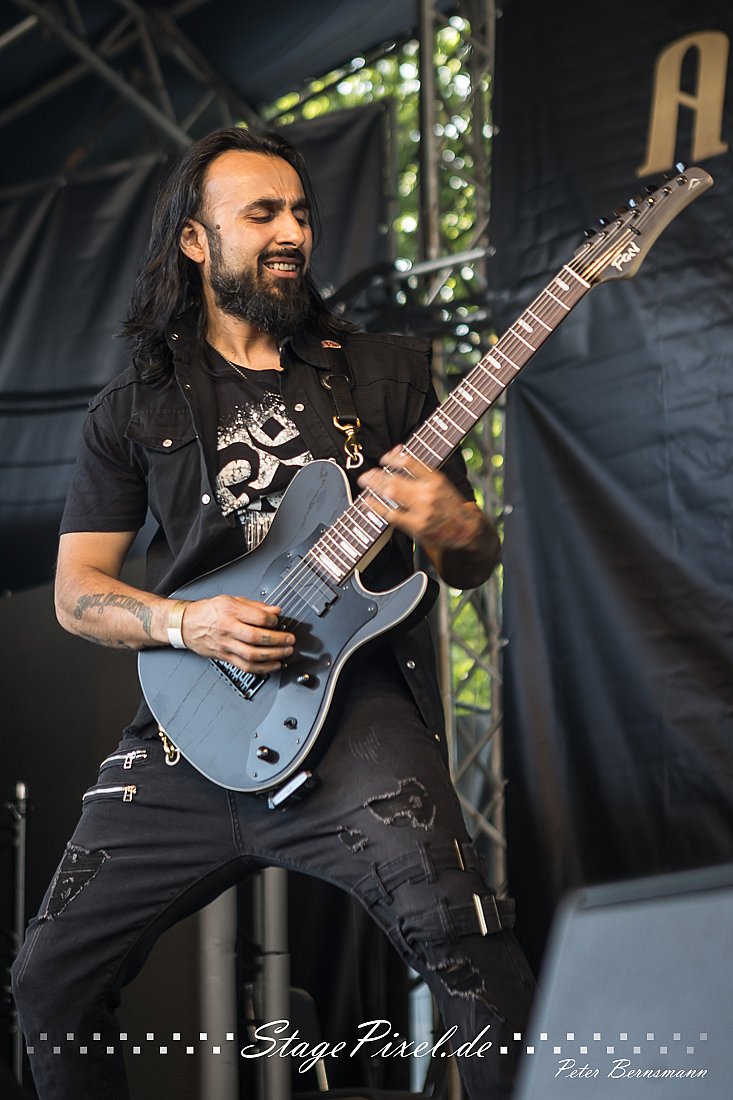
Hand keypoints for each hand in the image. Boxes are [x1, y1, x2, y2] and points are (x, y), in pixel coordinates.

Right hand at [180, 596, 294, 672]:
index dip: (273, 621)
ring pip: (252, 655)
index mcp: (230, 611)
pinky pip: (245, 666)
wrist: (187, 624)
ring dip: (273, 656)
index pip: (257, 618)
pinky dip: (262, 668)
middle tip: (290, 640)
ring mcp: (226, 645)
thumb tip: (275, 611)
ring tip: (286, 652)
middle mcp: (228, 628)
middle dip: (277, 640)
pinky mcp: (225, 657)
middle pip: (256, 638)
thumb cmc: (209, 611)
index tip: (279, 621)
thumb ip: (255, 606)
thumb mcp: (232, 600)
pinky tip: (273, 665)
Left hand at [357, 448, 482, 550]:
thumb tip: (398, 450)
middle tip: (366, 475)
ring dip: (374, 487)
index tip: (383, 459)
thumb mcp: (440, 482)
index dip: (391, 458)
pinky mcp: (417, 526)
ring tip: (365, 483)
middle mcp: (429, 493)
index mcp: (436, 478)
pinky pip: (391, 515)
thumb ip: (419, 468)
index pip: (409, 462)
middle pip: (395, 479)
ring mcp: (422, 510)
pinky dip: (376, 507)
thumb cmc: (450, 503)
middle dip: (376, 476)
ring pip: (391, 494)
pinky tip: (367, 501)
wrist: (465, 529)